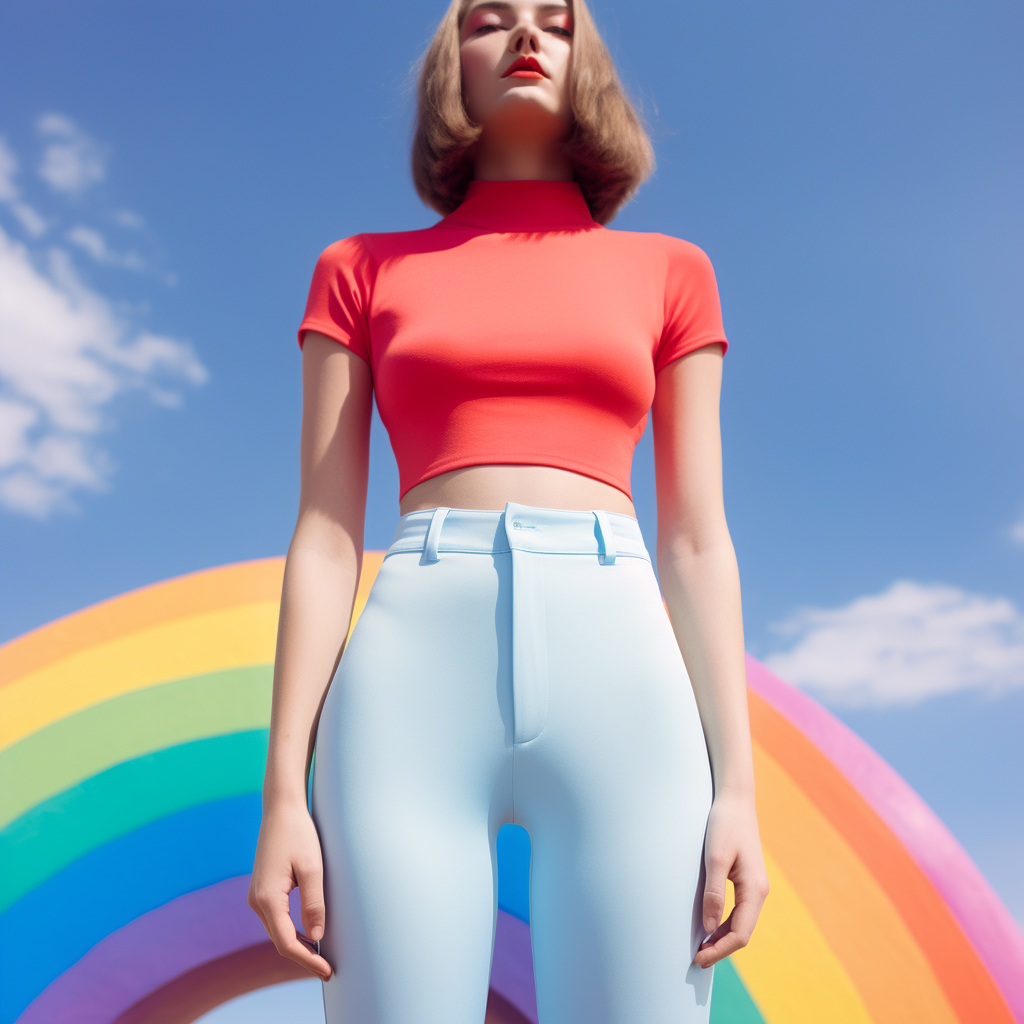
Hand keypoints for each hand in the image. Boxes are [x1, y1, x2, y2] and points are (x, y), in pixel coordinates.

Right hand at [248, 797, 333, 980]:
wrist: (281, 809)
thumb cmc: (299, 833)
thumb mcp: (313, 867)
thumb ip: (314, 903)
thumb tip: (316, 937)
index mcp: (267, 898)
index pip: (286, 942)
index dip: (307, 960)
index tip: (327, 970)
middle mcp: (256, 901)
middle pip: (280, 941)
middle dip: (303, 957)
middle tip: (328, 970)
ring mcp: (257, 896)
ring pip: (277, 931)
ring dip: (298, 946)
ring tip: (321, 957)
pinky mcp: (262, 890)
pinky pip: (276, 919)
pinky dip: (292, 932)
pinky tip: (309, 935)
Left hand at [693, 789, 768, 968]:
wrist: (735, 799)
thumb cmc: (725, 824)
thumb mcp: (715, 857)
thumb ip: (713, 892)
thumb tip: (708, 927)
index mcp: (755, 889)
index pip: (740, 933)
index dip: (720, 950)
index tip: (699, 958)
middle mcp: (758, 892)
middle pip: (742, 932)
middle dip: (720, 948)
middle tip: (696, 959)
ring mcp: (754, 887)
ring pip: (740, 923)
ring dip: (722, 938)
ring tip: (700, 948)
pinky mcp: (746, 880)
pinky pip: (738, 911)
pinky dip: (723, 923)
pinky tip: (709, 926)